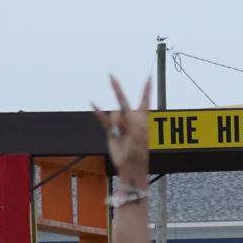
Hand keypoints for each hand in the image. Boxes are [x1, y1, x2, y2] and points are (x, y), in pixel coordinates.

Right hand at [92, 74, 150, 193]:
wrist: (130, 166)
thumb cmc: (138, 151)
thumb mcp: (138, 133)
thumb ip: (130, 120)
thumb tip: (119, 112)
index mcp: (142, 118)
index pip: (144, 100)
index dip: (146, 89)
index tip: (149, 77)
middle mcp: (131, 118)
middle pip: (123, 101)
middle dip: (117, 89)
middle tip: (111, 76)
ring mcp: (121, 124)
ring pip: (114, 115)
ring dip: (116, 123)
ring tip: (120, 135)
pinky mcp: (112, 131)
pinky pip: (104, 120)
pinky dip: (99, 113)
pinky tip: (93, 104)